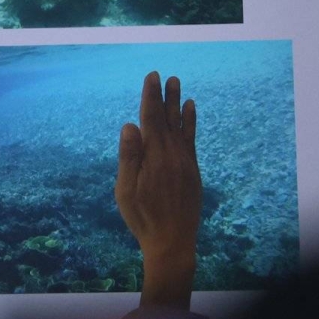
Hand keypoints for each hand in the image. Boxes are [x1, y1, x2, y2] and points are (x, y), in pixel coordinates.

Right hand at [115, 72, 201, 309]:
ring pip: (182, 127)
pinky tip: (190, 112)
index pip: (152, 119)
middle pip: (169, 119)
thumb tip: (130, 126)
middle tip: (168, 76)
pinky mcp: (192, 171)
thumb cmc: (143, 217)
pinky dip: (191, 123)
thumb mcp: (126, 190)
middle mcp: (173, 156)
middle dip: (166, 96)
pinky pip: (192, 140)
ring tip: (180, 87)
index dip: (151, 97)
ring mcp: (186, 163)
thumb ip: (129, 156)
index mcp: (155, 158)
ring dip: (179, 105)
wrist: (173, 242)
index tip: (152, 78)